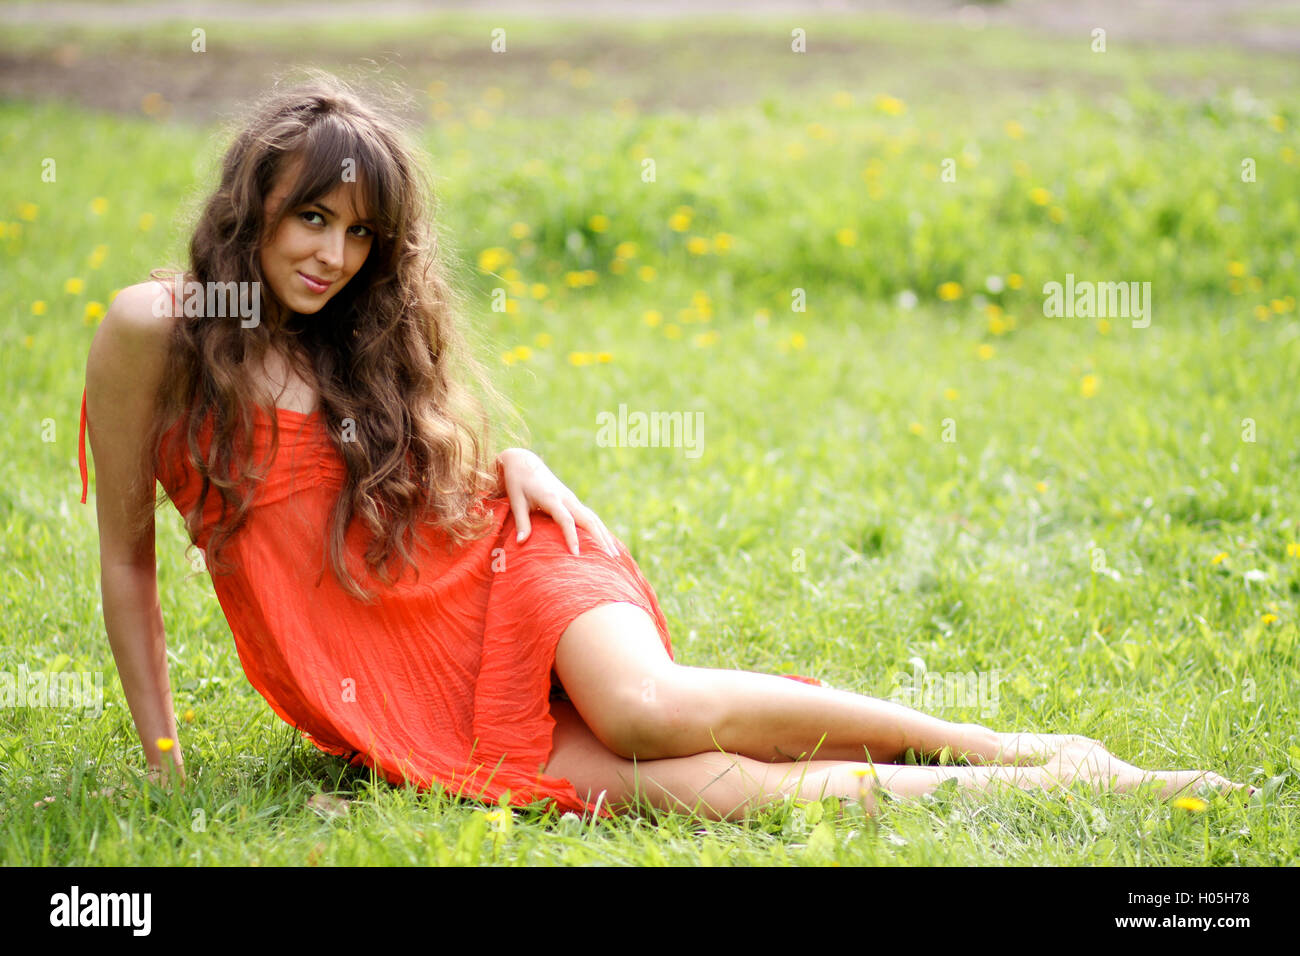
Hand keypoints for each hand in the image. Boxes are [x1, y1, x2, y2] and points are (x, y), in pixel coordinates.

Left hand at [497, 448, 618, 556]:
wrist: (525, 462)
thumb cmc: (518, 482)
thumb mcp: (516, 501)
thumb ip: (522, 522)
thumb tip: (521, 543)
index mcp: (552, 498)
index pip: (566, 520)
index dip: (572, 537)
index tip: (576, 554)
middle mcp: (567, 498)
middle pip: (588, 520)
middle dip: (600, 540)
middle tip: (610, 559)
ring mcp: (572, 499)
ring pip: (593, 518)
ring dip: (604, 536)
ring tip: (614, 555)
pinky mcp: (573, 501)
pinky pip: (590, 516)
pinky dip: (599, 529)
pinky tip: (606, 542)